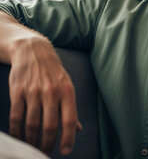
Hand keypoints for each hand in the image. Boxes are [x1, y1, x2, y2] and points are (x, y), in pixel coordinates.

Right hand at [8, 37, 80, 154]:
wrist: (33, 51)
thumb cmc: (53, 72)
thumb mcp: (67, 86)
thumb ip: (71, 108)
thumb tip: (77, 129)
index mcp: (67, 91)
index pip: (69, 120)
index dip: (68, 138)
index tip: (65, 151)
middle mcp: (51, 92)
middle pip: (50, 125)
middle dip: (48, 144)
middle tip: (45, 153)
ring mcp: (33, 92)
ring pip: (32, 124)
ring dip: (32, 140)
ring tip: (32, 148)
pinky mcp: (17, 92)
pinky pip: (16, 116)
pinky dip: (17, 131)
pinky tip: (19, 137)